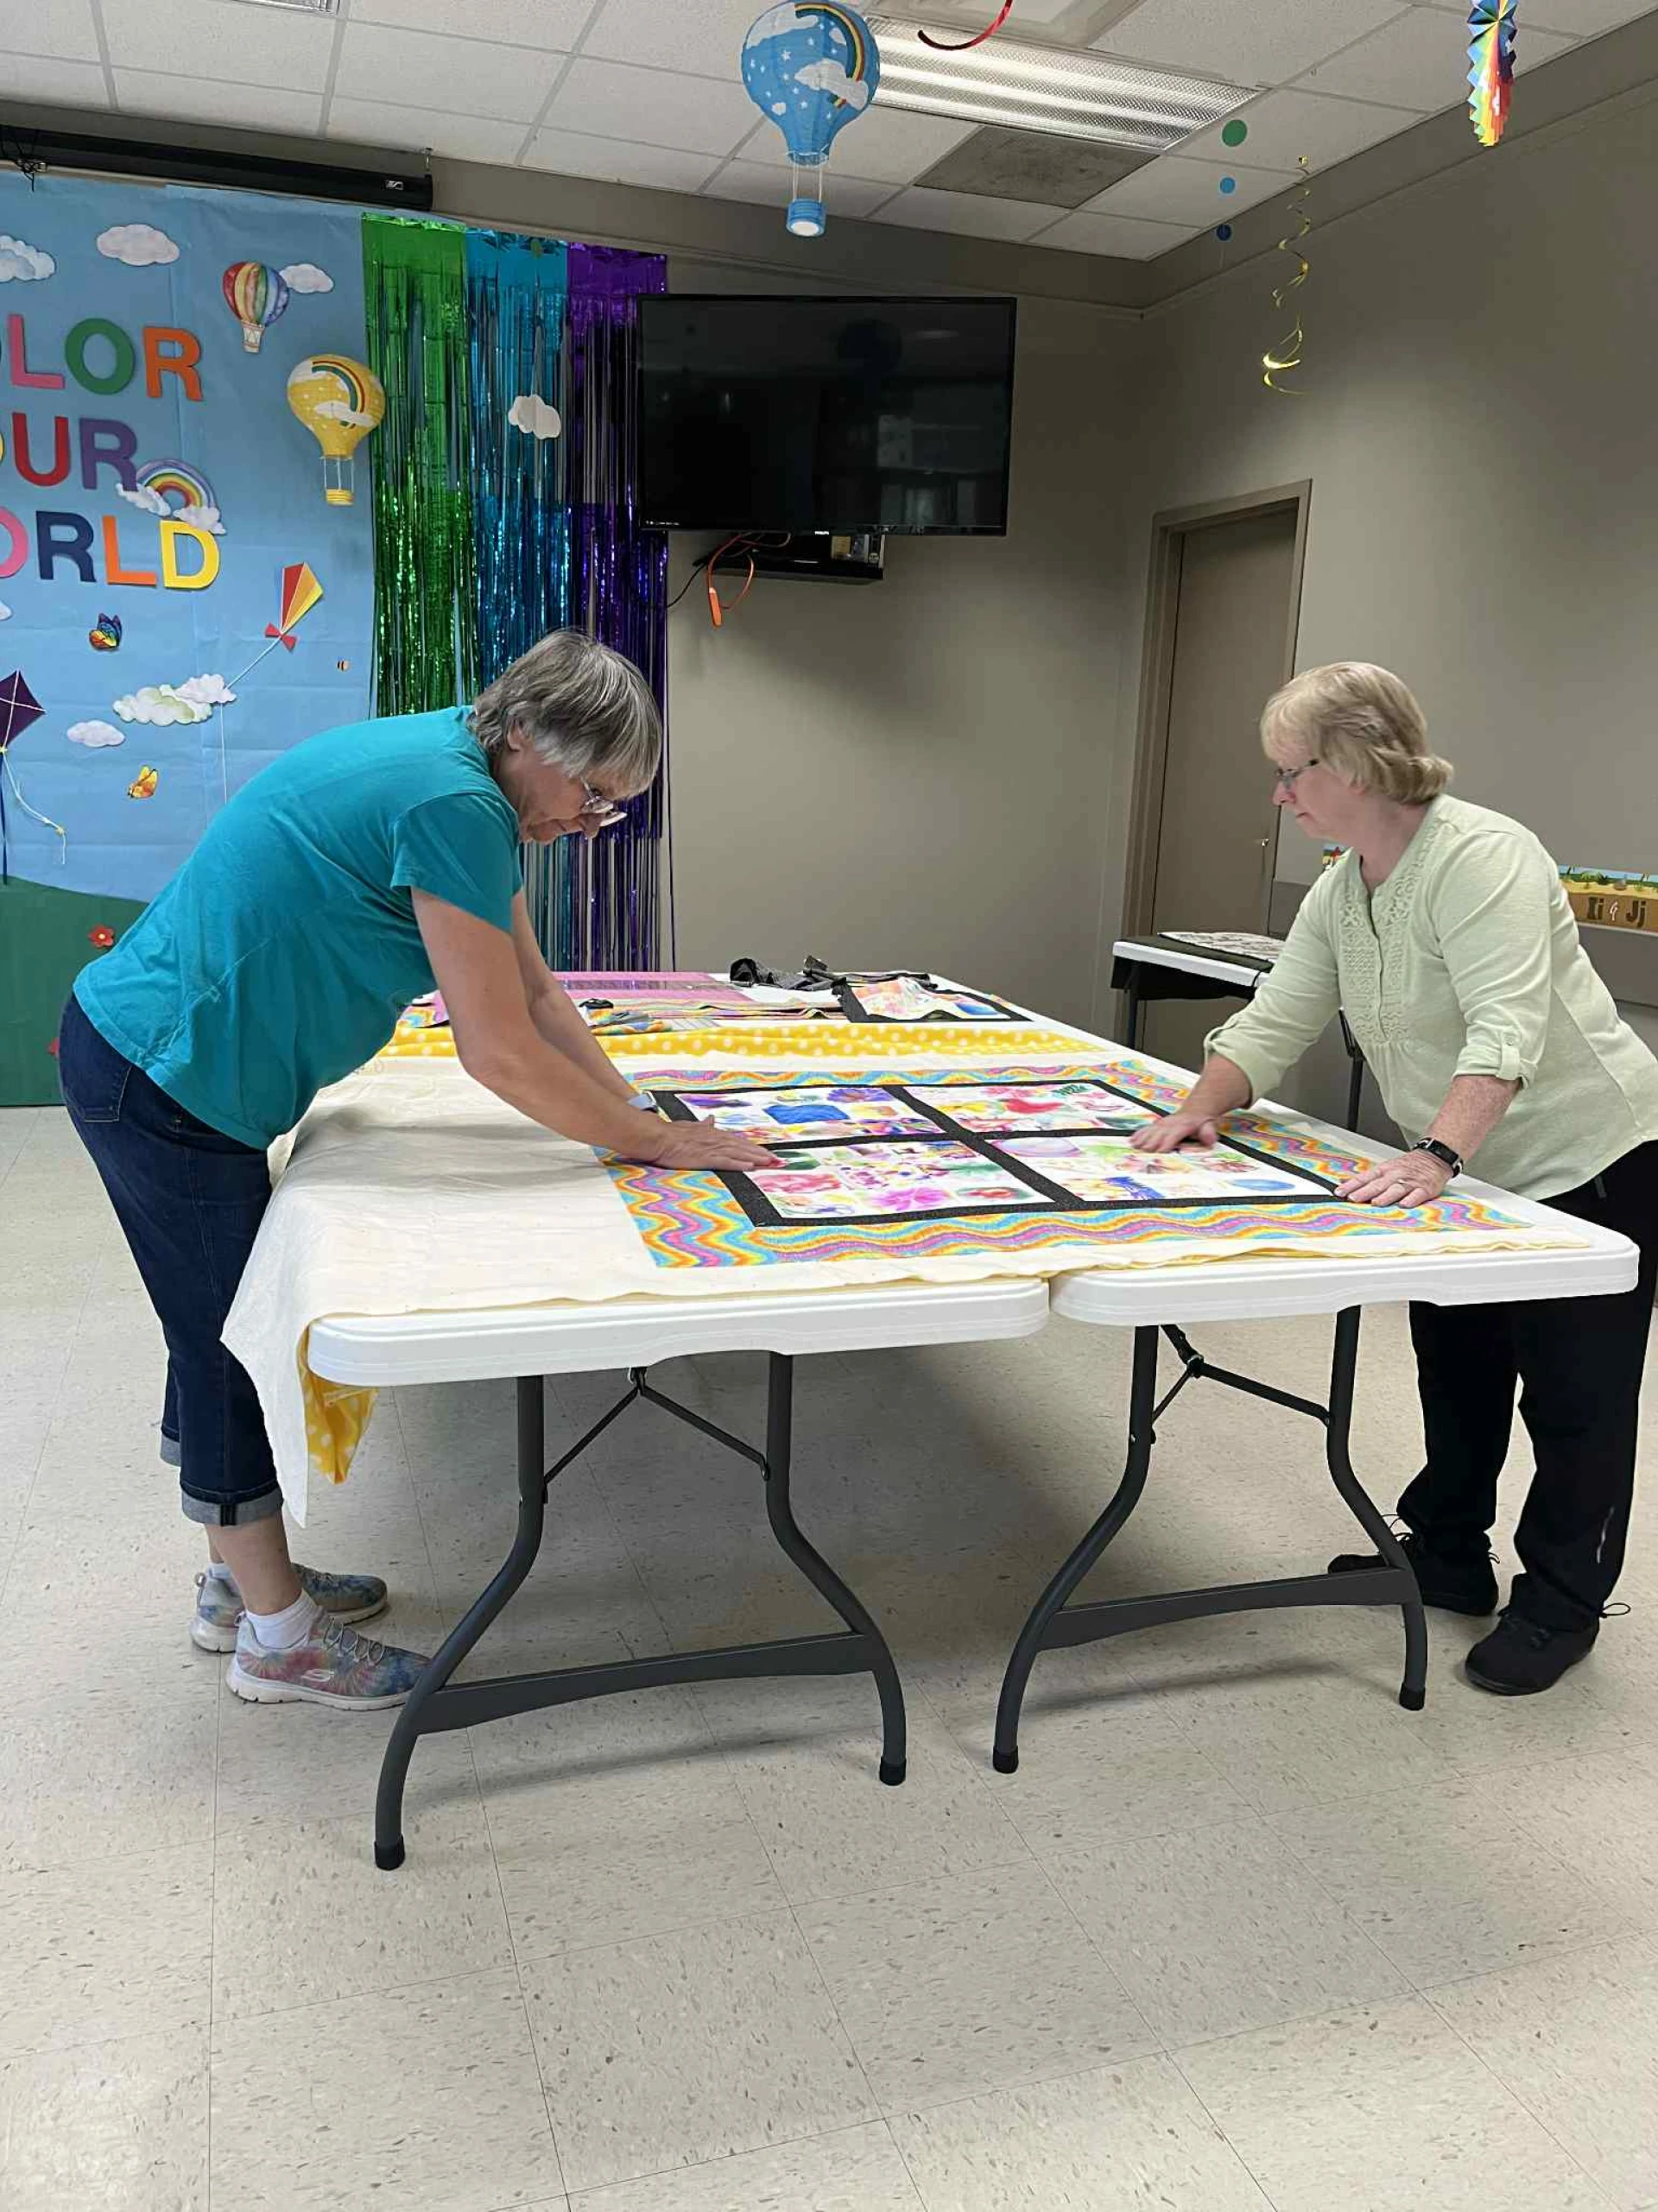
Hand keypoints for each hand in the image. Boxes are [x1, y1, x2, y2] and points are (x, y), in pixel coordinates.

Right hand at [629, 1118, 780, 1172]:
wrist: (658, 1137)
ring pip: (739, 1153)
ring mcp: (711, 1148)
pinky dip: (738, 1163)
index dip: (753, 1147)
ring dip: (755, 1158)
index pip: (738, 1141)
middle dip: (761, 1153)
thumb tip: (711, 1119)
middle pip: (743, 1146)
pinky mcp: (704, 1157)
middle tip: (778, 1160)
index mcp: (712, 1134)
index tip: (767, 1153)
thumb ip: (703, 1125)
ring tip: (770, 1163)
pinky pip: (725, 1161)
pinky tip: (750, 1166)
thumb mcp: (690, 1126)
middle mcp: (715, 1139)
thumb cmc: (671, 1133)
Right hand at [1130, 1109, 1219, 1154]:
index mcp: (1184, 1125)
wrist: (1196, 1110)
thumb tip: (1209, 1140)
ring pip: (1151, 1130)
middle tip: (1142, 1151)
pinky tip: (1132, 1140)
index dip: (1167, 1143)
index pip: (1174, 1135)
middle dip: (1151, 1142)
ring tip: (1134, 1146)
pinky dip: (1139, 1134)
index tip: (1159, 1151)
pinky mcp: (1158, 1124)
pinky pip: (1147, 1128)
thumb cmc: (1202, 1122)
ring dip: (1142, 1138)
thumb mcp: (1209, 1125)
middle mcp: (1171, 1123)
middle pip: (1159, 1133)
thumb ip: (1209, 1133)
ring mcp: (1163, 1123)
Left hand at [1337, 1149, 1451, 1206]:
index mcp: (1384, 1170)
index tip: (1339, 1192)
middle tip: (1353, 1198)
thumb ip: (1369, 1179)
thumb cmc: (1407, 1166)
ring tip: (1375, 1203)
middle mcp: (1395, 1175)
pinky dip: (1411, 1199)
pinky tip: (1404, 1204)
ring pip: (1396, 1188)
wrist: (1433, 1158)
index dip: (1351, 1185)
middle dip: (1365, 1192)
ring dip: (1385, 1196)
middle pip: (1378, 1184)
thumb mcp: (1386, 1168)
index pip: (1364, 1178)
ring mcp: (1410, 1182)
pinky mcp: (1425, 1188)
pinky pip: (1418, 1194)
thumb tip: (1346, 1185)